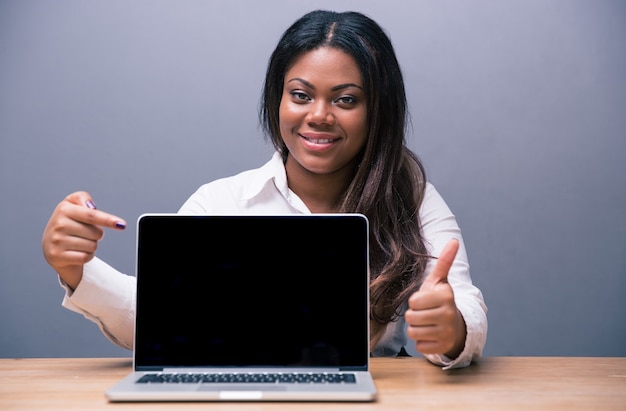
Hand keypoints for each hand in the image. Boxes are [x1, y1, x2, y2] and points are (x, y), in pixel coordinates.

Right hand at [42, 191, 125, 288]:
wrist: (50, 246)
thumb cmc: (67, 224)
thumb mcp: (72, 205)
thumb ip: (83, 198)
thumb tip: (91, 206)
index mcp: (64, 209)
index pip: (92, 215)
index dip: (108, 220)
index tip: (121, 225)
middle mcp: (58, 224)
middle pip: (96, 233)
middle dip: (96, 234)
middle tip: (84, 233)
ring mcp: (56, 241)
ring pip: (92, 246)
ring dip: (91, 246)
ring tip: (78, 242)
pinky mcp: (57, 256)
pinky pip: (86, 257)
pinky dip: (86, 256)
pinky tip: (76, 252)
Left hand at [405, 238, 465, 357]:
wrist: (456, 325)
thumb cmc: (441, 301)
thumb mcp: (440, 281)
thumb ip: (444, 262)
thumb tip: (454, 241)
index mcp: (446, 296)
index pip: (413, 301)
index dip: (415, 301)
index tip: (425, 301)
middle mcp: (448, 314)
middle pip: (411, 317)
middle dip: (414, 316)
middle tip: (425, 313)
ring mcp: (447, 332)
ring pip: (413, 332)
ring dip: (416, 329)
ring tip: (426, 323)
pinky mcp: (443, 347)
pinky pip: (420, 346)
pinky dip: (422, 342)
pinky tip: (431, 335)